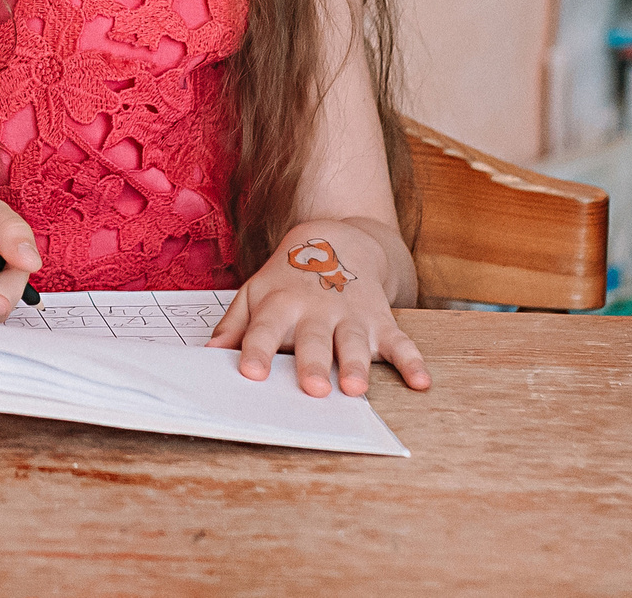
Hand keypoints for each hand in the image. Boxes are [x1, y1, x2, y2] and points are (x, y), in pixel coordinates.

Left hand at [206, 221, 431, 396]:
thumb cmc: (288, 279)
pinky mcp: (381, 319)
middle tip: (312, 390)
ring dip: (356, 365)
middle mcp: (317, 308)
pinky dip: (412, 360)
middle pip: (313, 339)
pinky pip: (401, 342)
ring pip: (354, 341)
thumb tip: (210, 352)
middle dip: (312, 363)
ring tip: (355, 389)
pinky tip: (421, 381)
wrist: (335, 241)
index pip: (265, 329)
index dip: (258, 350)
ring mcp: (352, 314)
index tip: (251, 374)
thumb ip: (235, 324)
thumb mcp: (255, 292)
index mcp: (281, 302)